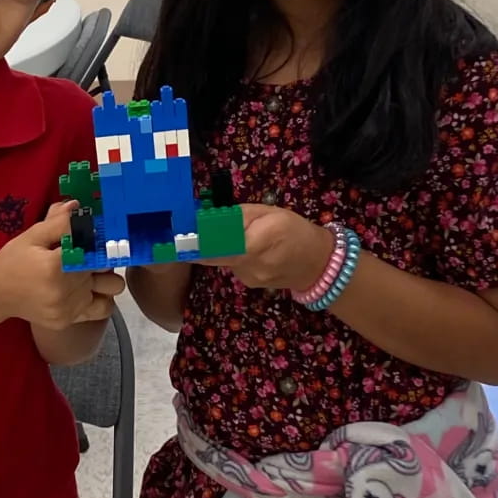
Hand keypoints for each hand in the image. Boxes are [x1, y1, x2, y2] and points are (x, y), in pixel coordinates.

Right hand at [0, 200, 124, 329]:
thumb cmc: (13, 260)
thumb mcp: (33, 235)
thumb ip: (59, 222)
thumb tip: (78, 206)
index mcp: (54, 266)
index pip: (94, 249)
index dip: (98, 241)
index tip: (93, 237)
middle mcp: (63, 291)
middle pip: (104, 268)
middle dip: (99, 258)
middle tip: (86, 253)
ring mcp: (67, 310)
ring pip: (110, 288)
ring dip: (103, 278)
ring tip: (86, 272)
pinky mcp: (68, 321)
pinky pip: (103, 308)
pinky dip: (100, 296)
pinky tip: (86, 288)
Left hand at [197, 204, 332, 290]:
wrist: (319, 264)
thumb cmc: (295, 231)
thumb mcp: (270, 213)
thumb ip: (239, 216)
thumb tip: (210, 217)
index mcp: (255, 242)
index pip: (217, 245)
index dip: (196, 242)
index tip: (178, 236)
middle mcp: (248, 265)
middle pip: (215, 253)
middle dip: (205, 241)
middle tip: (195, 230)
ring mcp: (248, 278)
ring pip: (224, 259)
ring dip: (224, 247)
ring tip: (244, 236)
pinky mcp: (249, 284)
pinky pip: (233, 266)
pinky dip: (235, 256)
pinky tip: (251, 250)